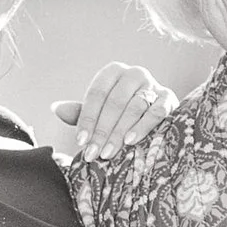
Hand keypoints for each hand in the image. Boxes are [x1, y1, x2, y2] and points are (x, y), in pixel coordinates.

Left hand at [56, 61, 177, 157]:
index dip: (87, 119)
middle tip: (93, 154)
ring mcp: (153, 85)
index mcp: (113, 72)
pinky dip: (143, 126)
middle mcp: (134, 74)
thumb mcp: (100, 112)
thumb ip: (81, 112)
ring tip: (109, 152)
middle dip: (102, 131)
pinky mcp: (169, 98)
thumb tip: (57, 109)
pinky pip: (157, 111)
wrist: (156, 115)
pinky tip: (131, 141)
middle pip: (115, 102)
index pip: (96, 94)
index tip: (81, 142)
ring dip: (120, 132)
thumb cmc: (122, 113)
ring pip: (134, 107)